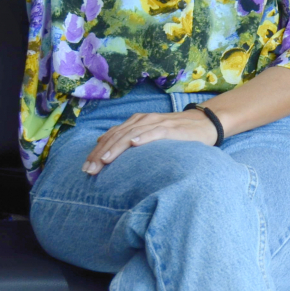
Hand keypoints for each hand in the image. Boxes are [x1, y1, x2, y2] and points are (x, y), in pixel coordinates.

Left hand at [82, 108, 218, 174]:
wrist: (203, 123)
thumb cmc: (175, 133)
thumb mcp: (149, 133)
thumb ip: (129, 136)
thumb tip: (104, 143)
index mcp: (136, 122)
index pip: (111, 136)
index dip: (97, 151)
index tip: (85, 168)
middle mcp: (144, 120)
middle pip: (117, 136)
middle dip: (101, 153)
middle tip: (89, 170)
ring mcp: (157, 123)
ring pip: (132, 134)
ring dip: (116, 146)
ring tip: (104, 160)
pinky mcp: (171, 129)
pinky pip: (155, 132)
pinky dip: (143, 137)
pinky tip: (134, 143)